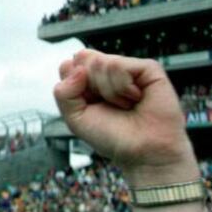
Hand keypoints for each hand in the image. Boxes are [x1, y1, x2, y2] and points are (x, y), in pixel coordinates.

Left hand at [53, 49, 197, 185]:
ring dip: (109, 92)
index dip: (74, 86)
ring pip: (101, 62)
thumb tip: (78, 69)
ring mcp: (128, 68)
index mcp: (89, 80)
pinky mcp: (148, 69)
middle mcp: (108, 72)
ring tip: (125, 105)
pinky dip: (123, 88)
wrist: (143, 153)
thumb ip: (63, 93)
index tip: (89, 104)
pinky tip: (136, 98)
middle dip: (91, 87)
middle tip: (108, 105)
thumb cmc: (113, 137)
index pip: (69, 65)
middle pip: (83, 58)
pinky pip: (119, 66)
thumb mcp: (75, 118)